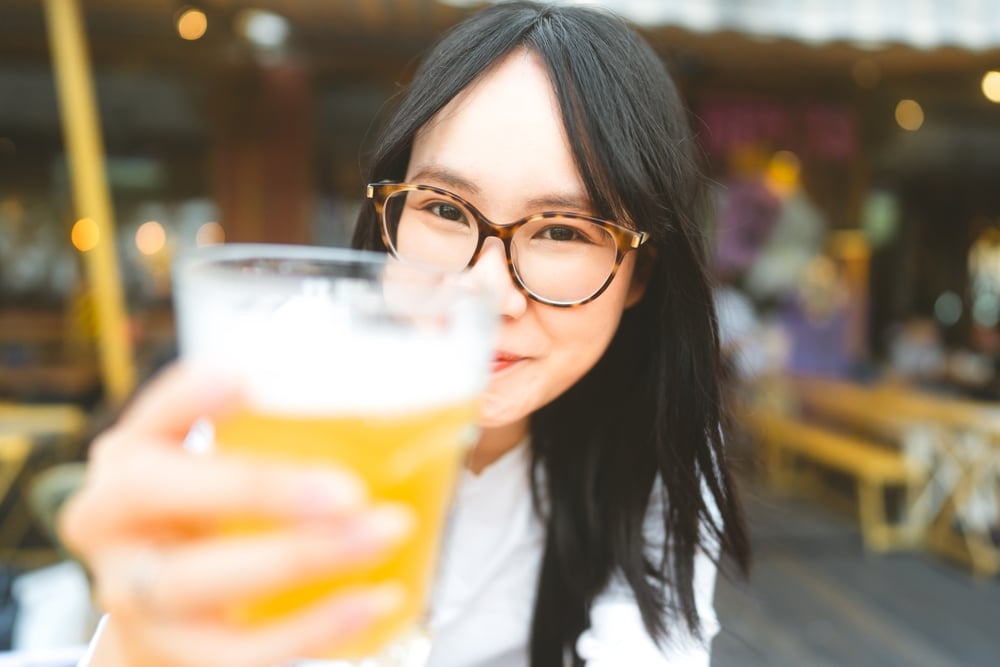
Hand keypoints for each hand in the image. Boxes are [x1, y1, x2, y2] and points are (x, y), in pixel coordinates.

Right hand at [60, 363, 412, 666]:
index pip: (149, 415)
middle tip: (349, 489)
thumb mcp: (217, 462)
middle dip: (260, 488)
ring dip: (303, 557)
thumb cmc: (205, 512)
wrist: (165, 608)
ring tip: (384, 533)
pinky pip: (239, 652)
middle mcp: (111, 522)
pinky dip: (314, 628)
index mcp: (129, 458)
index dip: (189, 398)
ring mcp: (133, 594)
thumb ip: (271, 428)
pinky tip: (372, 601)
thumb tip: (377, 397)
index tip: (243, 381)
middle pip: (162, 495)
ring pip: (200, 580)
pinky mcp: (170, 652)